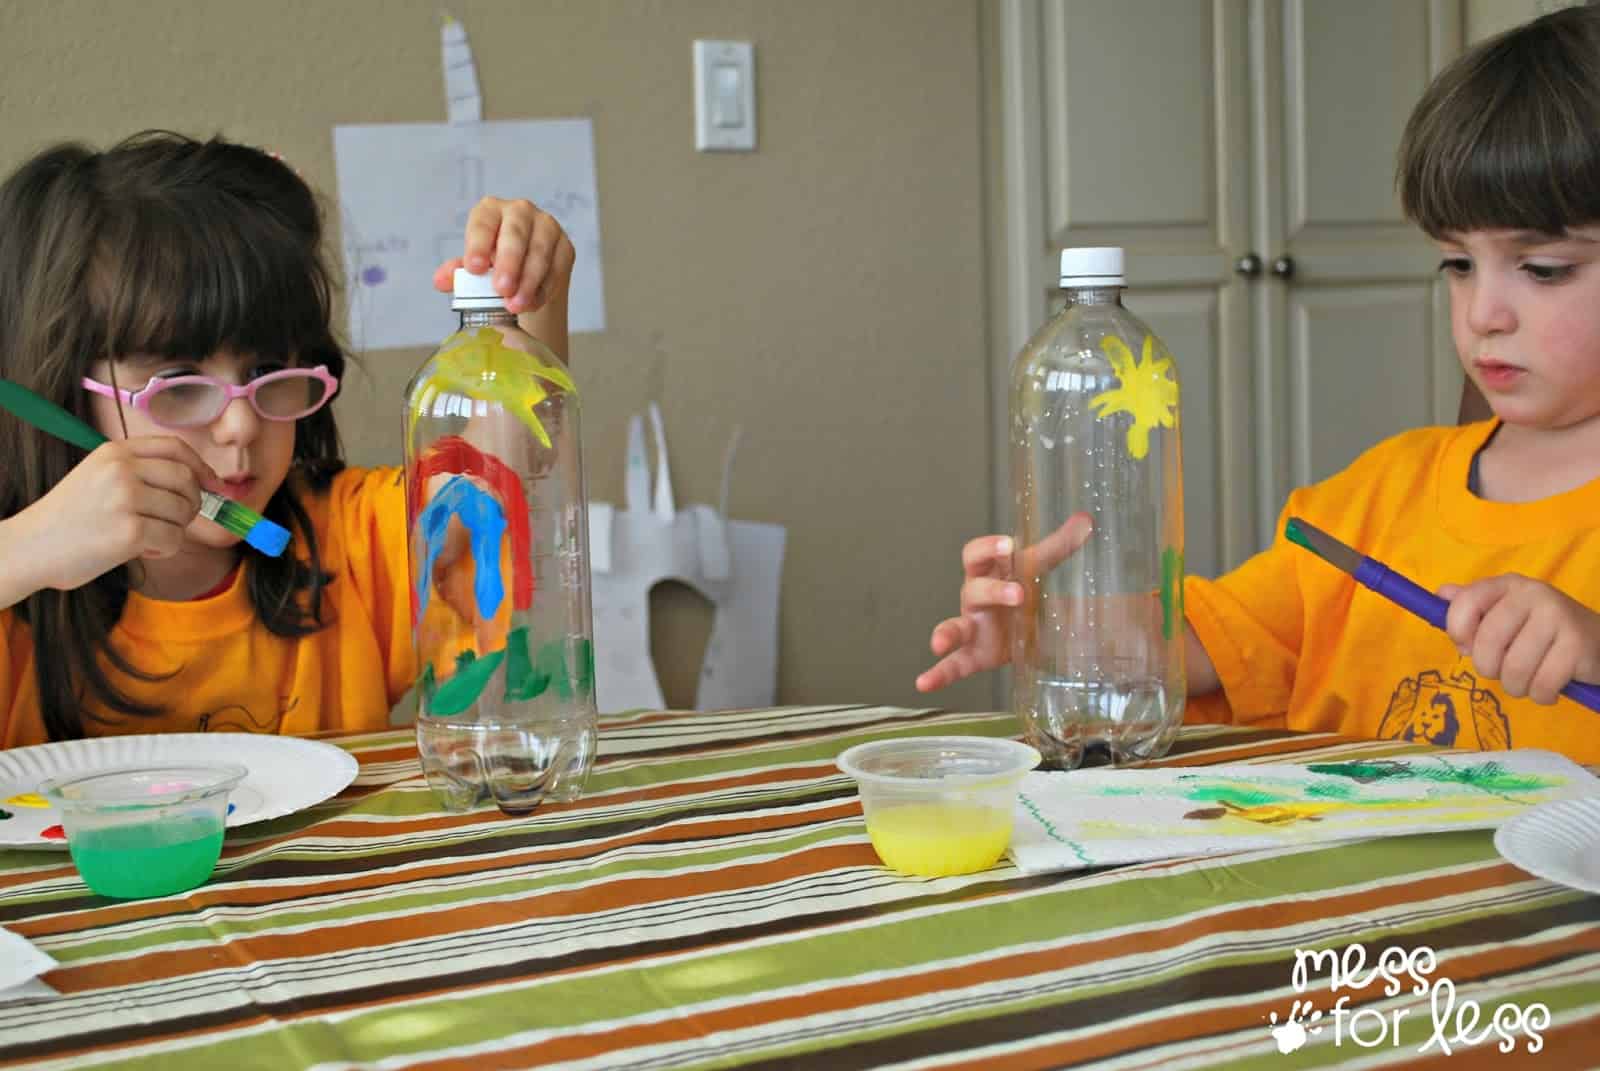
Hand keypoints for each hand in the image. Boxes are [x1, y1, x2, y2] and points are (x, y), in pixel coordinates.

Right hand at [17, 438, 215, 592]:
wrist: (29, 547)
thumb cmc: (68, 518)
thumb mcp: (98, 477)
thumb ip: (139, 473)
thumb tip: (199, 482)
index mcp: (114, 452)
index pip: (175, 448)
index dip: (201, 467)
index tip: (213, 484)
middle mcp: (121, 470)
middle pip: (187, 480)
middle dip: (191, 503)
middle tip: (173, 521)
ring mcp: (126, 499)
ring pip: (184, 512)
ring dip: (173, 530)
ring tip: (145, 537)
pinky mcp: (130, 531)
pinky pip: (173, 539)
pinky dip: (163, 549)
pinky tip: (138, 550)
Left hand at [432, 196, 575, 315]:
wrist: (526, 272)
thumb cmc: (494, 263)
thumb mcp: (474, 266)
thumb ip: (457, 272)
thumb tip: (441, 281)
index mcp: (491, 210)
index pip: (483, 223)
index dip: (478, 245)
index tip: (475, 269)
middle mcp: (520, 212)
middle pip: (515, 234)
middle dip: (509, 263)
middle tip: (501, 289)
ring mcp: (546, 227)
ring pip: (539, 252)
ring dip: (528, 281)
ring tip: (515, 305)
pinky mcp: (565, 247)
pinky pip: (556, 269)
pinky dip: (543, 289)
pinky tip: (531, 303)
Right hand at [915, 513, 1092, 692]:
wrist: (1028, 623)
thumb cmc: (1023, 587)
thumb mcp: (1039, 567)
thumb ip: (1060, 545)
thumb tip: (1086, 520)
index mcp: (987, 572)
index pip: (976, 554)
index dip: (988, 548)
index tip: (1007, 545)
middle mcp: (974, 597)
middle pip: (973, 589)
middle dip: (993, 591)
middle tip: (1019, 594)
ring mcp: (971, 627)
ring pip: (954, 627)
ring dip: (945, 634)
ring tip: (939, 643)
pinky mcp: (975, 655)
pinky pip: (954, 665)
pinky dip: (938, 674)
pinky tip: (924, 683)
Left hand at [1440, 574, 1599, 703]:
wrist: (1599, 641)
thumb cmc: (1540, 631)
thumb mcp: (1505, 613)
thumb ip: (1471, 604)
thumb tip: (1440, 594)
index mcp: (1507, 584)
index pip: (1464, 604)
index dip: (1458, 633)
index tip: (1467, 647)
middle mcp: (1532, 594)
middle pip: (1487, 643)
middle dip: (1489, 669)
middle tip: (1503, 671)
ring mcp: (1558, 617)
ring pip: (1513, 669)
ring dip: (1516, 687)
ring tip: (1528, 680)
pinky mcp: (1577, 645)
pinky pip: (1541, 685)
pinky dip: (1540, 696)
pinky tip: (1549, 687)